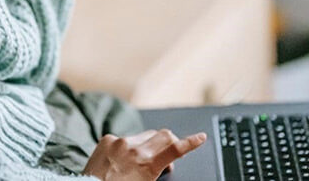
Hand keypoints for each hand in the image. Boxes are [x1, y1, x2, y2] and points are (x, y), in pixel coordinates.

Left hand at [82, 129, 206, 180]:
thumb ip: (158, 173)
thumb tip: (167, 166)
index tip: (201, 137)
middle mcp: (135, 149)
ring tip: (140, 162)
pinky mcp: (107, 139)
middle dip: (171, 142)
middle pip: (164, 135)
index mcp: (148, 165)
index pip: (175, 149)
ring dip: (148, 145)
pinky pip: (124, 138)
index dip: (191, 143)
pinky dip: (127, 146)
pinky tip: (121, 160)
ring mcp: (120, 142)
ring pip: (144, 136)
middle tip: (170, 153)